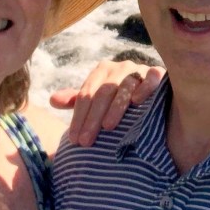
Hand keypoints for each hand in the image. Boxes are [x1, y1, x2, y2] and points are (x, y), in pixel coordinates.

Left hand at [49, 60, 164, 145]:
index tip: (74, 140)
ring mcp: (139, 69)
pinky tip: (137, 102)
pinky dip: (145, 87)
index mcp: (102, 71)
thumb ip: (77, 100)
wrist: (150, 88)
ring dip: (116, 107)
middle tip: (86, 141)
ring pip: (125, 86)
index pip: (86, 94)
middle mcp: (120, 67)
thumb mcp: (97, 98)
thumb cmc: (118, 98)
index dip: (78, 117)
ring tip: (108, 128)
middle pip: (103, 92)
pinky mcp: (158, 73)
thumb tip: (52, 100)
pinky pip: (152, 77)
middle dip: (92, 118)